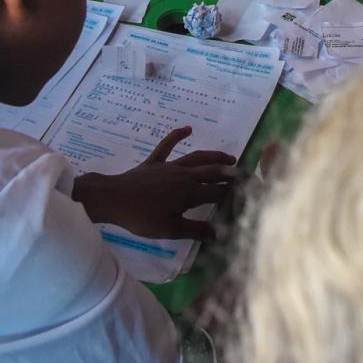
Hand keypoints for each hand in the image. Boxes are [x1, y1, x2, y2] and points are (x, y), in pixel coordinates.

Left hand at [73, 127, 240, 240]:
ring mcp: (169, 166)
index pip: (218, 192)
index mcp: (190, 193)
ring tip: (229, 157)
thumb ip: (197, 230)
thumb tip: (222, 234)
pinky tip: (188, 128)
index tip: (249, 193)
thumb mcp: (171, 229)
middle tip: (245, 174)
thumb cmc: (142, 218)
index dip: (234, 193)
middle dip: (230, 172)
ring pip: (197, 157)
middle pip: (212, 172)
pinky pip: (167, 145)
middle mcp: (184, 176)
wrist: (114, 199)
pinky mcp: (154, 161)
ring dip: (214, 156)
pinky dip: (177, 135)